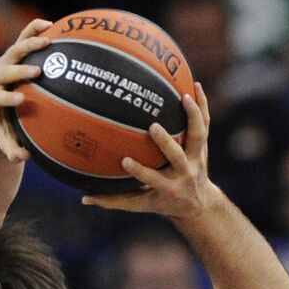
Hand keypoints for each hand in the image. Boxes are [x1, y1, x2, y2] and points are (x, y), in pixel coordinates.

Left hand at [0, 18, 52, 162]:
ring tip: (48, 41)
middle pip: (3, 69)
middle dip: (18, 70)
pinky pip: (23, 36)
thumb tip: (23, 158)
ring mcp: (4, 61)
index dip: (5, 97)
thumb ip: (12, 149)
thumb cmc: (7, 123)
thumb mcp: (7, 138)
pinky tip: (52, 24)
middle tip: (37, 71)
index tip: (21, 99)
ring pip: (13, 49)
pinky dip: (34, 29)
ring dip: (29, 44)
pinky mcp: (14, 52)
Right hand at [82, 83, 216, 220]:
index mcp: (169, 188)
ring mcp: (197, 158)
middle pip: (178, 157)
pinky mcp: (203, 146)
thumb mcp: (142, 204)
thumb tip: (83, 198)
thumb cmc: (164, 201)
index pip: (154, 180)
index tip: (124, 160)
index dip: (140, 171)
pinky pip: (204, 123)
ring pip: (198, 136)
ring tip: (184, 95)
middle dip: (167, 143)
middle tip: (153, 126)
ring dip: (193, 116)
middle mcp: (185, 172)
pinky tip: (195, 84)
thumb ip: (114, 200)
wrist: (199, 202)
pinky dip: (202, 104)